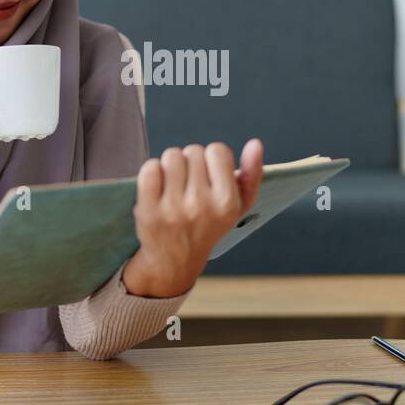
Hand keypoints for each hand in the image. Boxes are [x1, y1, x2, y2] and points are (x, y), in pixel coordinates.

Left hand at [121, 138, 263, 297]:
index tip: (209, 175)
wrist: (174, 261)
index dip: (211, 158)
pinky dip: (152, 171)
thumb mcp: (238, 207)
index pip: (218, 150)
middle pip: (193, 151)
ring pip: (171, 156)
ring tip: (174, 183)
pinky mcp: (148, 210)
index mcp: (227, 203)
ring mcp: (173, 208)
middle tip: (189, 183)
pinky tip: (157, 187)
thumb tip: (255, 143)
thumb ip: (252, 174)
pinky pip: (150, 168)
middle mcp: (201, 205)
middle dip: (191, 162)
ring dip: (171, 164)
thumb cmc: (209, 226)